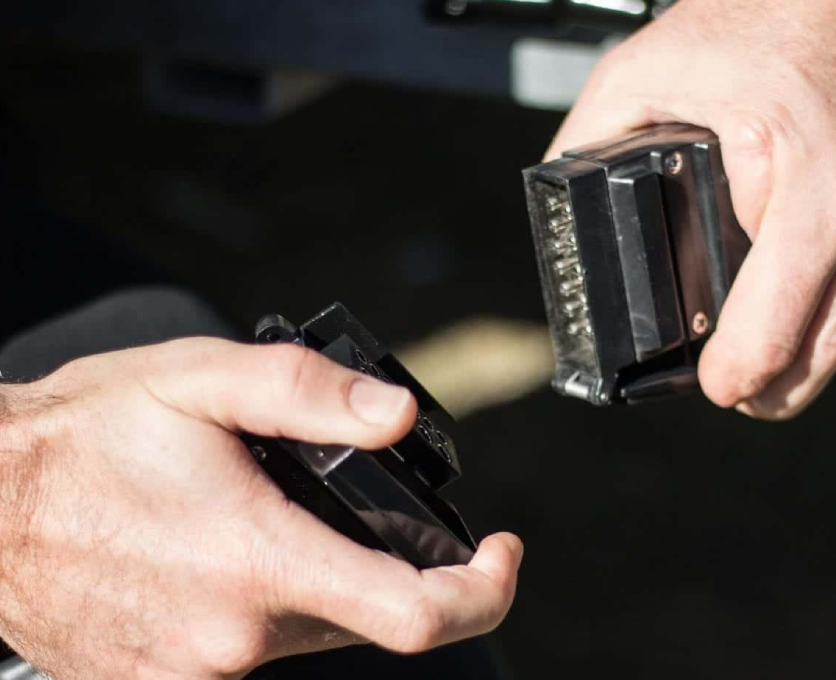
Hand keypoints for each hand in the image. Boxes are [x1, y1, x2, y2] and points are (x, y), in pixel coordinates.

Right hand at [0, 339, 521, 678]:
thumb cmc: (81, 441)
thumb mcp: (199, 381)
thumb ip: (309, 392)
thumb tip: (398, 416)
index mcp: (258, 561)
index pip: (416, 615)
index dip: (484, 591)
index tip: (503, 554)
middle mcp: (234, 639)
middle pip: (367, 620)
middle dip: (388, 568)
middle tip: (357, 505)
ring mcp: (196, 674)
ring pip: (311, 634)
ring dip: (321, 581)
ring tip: (270, 516)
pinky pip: (252, 651)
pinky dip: (266, 606)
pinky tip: (224, 556)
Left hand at [548, 0, 835, 418]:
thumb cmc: (755, 9)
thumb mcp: (641, 72)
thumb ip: (590, 142)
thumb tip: (561, 200)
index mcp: (804, 177)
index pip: (779, 324)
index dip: (741, 375)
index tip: (715, 387)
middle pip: (828, 345)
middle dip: (777, 385)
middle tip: (739, 393)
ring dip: (814, 347)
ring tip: (770, 350)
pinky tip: (813, 285)